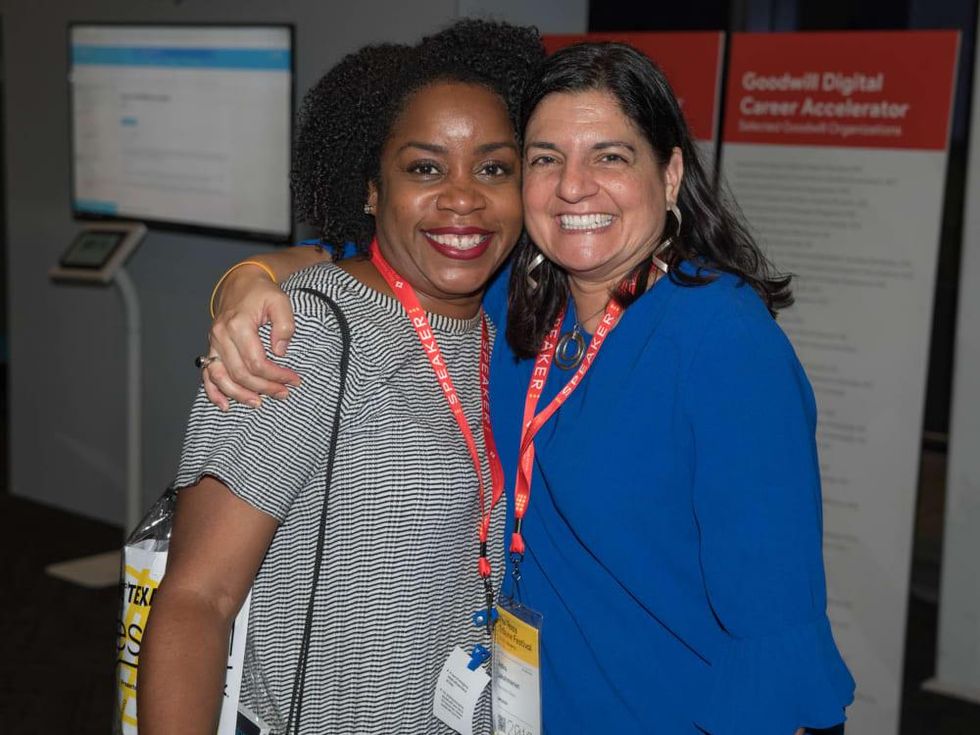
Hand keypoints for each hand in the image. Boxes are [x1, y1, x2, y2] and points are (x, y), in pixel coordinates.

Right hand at [203, 264, 300, 410]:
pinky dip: (214, 392)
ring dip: (240, 394)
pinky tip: (225, 405)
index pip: (257, 362)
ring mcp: (213, 343)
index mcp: (239, 325)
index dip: (276, 375)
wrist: (241, 283)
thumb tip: (279, 352)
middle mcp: (221, 336)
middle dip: (263, 388)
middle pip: (240, 373)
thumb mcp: (280, 302)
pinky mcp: (211, 348)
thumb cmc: (262, 293)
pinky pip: (207, 374)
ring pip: (221, 377)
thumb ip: (284, 325)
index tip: (293, 380)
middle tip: (283, 393)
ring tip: (259, 403)